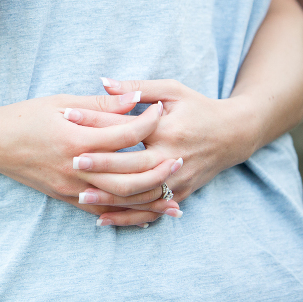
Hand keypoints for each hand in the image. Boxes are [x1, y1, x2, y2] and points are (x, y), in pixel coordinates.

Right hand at [0, 94, 181, 219]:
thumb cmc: (24, 117)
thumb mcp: (60, 102)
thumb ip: (100, 105)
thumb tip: (135, 99)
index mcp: (75, 138)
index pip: (124, 133)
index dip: (148, 121)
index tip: (162, 110)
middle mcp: (75, 168)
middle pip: (129, 175)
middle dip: (159, 168)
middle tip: (180, 157)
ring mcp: (70, 187)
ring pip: (119, 199)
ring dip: (150, 197)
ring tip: (174, 191)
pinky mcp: (65, 198)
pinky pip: (102, 210)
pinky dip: (127, 212)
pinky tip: (147, 211)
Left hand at [77, 78, 255, 225]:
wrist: (235, 134)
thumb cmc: (197, 107)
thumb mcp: (170, 90)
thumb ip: (136, 88)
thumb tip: (103, 82)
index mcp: (168, 130)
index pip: (125, 129)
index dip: (95, 122)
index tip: (67, 117)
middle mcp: (173, 158)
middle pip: (131, 167)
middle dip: (100, 166)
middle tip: (70, 162)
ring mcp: (178, 180)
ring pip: (139, 195)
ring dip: (109, 197)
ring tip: (79, 195)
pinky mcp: (181, 194)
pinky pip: (151, 211)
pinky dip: (127, 218)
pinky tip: (103, 219)